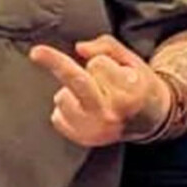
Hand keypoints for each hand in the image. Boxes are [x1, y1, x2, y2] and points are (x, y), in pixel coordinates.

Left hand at [29, 36, 167, 147]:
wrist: (151, 119)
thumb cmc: (137, 84)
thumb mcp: (131, 60)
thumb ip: (107, 46)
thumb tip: (80, 48)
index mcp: (128, 92)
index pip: (98, 64)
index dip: (103, 61)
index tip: (113, 67)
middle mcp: (111, 113)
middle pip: (77, 81)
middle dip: (55, 62)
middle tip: (36, 52)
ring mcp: (95, 130)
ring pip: (63, 97)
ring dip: (71, 92)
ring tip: (91, 95)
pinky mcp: (83, 139)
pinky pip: (57, 117)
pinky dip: (64, 110)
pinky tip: (83, 110)